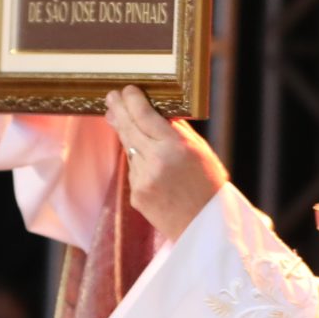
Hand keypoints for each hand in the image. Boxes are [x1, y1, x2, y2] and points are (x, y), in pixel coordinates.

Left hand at [102, 84, 226, 241]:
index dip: (133, 100)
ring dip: (126, 134)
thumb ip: (177, 130)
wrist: (204, 227)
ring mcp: (143, 180)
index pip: (145, 116)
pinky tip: (146, 160)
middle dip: (118, 110)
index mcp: (175, 147)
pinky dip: (137, 161)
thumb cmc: (207, 185)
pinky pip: (133, 170)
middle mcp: (156, 162)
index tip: (127, 90)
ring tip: (118, 117)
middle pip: (129, 128)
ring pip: (129, 149)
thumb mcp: (200, 151)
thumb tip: (155, 109)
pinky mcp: (136, 195)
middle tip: (111, 96)